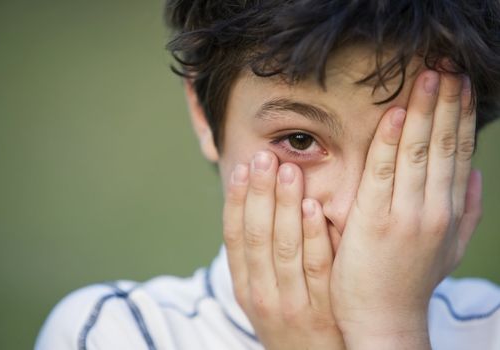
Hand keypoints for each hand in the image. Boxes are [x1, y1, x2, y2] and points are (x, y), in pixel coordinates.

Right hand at [223, 152, 344, 349]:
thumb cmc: (289, 323)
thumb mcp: (262, 296)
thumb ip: (258, 259)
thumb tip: (256, 207)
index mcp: (244, 287)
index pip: (234, 236)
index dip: (235, 201)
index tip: (240, 168)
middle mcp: (262, 294)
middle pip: (257, 235)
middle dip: (258, 193)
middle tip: (263, 157)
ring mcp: (292, 303)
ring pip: (284, 246)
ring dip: (284, 205)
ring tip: (286, 169)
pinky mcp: (323, 310)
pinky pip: (318, 267)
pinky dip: (314, 235)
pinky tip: (313, 206)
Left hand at [330, 70, 481, 348]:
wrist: (385, 320)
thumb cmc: (411, 281)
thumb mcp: (449, 248)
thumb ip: (468, 211)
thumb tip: (476, 174)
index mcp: (450, 212)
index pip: (457, 154)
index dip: (460, 117)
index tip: (461, 86)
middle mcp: (433, 209)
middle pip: (440, 147)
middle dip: (445, 104)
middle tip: (445, 67)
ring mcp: (405, 215)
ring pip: (416, 154)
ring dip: (422, 112)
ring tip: (427, 78)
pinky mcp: (374, 222)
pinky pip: (382, 174)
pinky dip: (388, 142)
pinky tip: (393, 114)